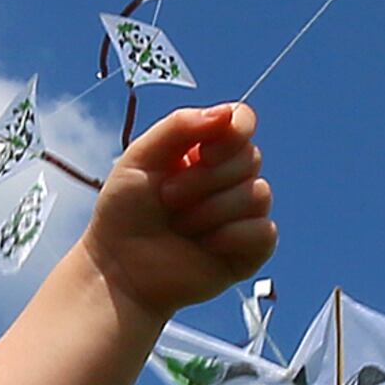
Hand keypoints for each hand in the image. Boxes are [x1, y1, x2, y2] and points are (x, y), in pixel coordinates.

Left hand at [80, 103, 276, 320]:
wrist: (119, 270)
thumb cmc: (125, 213)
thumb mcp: (139, 157)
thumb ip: (179, 126)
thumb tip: (228, 113)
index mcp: (206, 150)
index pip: (242, 121)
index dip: (233, 132)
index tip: (203, 152)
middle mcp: (229, 179)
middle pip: (251, 158)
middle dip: (204, 180)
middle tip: (168, 198)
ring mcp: (242, 214)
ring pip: (258, 195)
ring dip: (211, 211)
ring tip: (181, 226)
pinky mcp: (249, 250)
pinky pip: (264, 232)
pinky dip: (232, 237)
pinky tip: (206, 246)